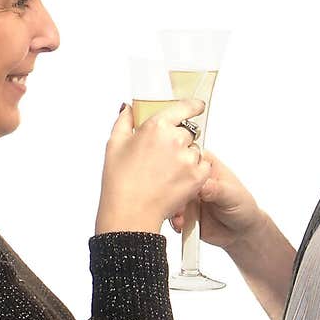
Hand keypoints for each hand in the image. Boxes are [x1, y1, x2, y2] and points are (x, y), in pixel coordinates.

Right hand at [95, 100, 211, 234]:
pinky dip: (196, 172)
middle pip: (188, 132)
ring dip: (187, 157)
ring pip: (196, 150)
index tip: (197, 106)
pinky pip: (204, 167)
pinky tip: (178, 180)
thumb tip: (128, 108)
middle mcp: (175, 139)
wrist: (130, 212)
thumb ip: (124, 121)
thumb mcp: (115, 144)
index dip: (193, 106)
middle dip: (180, 140)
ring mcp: (188, 158)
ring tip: (167, 172)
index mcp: (156, 126)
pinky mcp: (197, 176)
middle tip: (164, 157)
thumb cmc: (119, 181)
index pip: (184, 107)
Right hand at [170, 150, 264, 250]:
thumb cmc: (242, 206)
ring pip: (170, 196)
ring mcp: (187, 195)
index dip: (179, 162)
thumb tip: (203, 184)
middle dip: (172, 188)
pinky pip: (172, 213)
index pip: (188, 155)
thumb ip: (217, 189)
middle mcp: (194, 179)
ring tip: (180, 216)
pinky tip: (182, 223)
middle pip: (174, 176)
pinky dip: (174, 219)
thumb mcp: (232, 196)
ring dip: (172, 205)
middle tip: (179, 200)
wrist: (241, 231)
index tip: (178, 173)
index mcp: (206, 165)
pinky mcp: (183, 212)